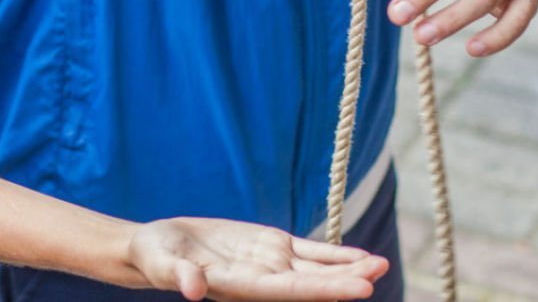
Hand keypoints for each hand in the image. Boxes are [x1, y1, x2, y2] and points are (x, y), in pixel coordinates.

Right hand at [126, 218, 387, 299]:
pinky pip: (310, 251)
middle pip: (311, 283)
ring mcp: (270, 264)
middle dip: (346, 281)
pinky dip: (335, 254)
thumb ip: (179, 276)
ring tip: (382, 264)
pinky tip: (360, 256)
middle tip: (380, 272)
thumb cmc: (154, 257)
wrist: (156, 247)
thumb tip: (192, 291)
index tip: (357, 289)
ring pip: (317, 268)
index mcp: (240, 286)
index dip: (324, 290)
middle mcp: (262, 279)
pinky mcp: (271, 246)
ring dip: (348, 268)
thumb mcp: (161, 264)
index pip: (290, 292)